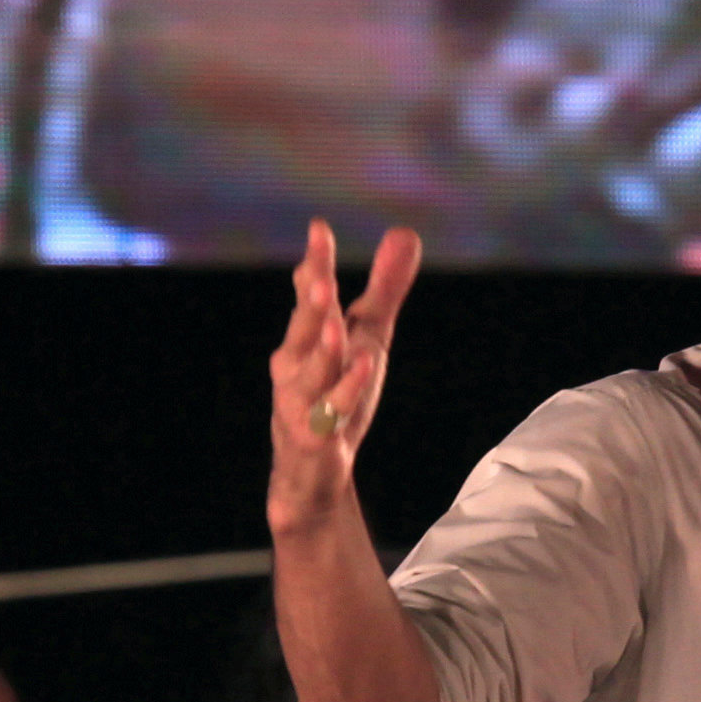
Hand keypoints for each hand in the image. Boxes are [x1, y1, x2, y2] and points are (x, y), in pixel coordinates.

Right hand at [268, 220, 421, 536]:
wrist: (313, 471)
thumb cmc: (337, 395)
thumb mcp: (368, 337)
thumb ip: (383, 289)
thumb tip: (404, 234)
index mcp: (307, 339)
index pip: (311, 295)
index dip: (315, 263)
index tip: (319, 229)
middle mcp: (296, 366)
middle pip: (305, 327)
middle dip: (310, 300)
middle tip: (317, 273)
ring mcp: (302, 401)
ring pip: (312, 371)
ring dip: (322, 348)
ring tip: (335, 325)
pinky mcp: (316, 436)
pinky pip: (331, 411)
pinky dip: (346, 390)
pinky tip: (362, 369)